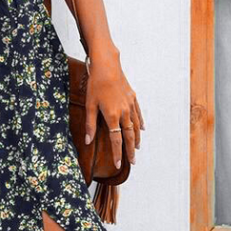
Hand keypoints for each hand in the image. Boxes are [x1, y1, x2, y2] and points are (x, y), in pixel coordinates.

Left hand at [84, 54, 145, 168]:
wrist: (107, 66)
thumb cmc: (96, 84)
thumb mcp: (89, 105)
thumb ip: (91, 125)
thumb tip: (89, 141)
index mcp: (113, 116)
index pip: (116, 139)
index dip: (118, 153)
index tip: (120, 164)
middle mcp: (124, 112)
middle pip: (130, 136)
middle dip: (131, 150)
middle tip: (133, 162)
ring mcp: (130, 105)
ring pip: (136, 126)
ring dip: (137, 138)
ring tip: (137, 148)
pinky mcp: (133, 97)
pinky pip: (138, 114)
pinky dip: (140, 123)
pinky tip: (142, 129)